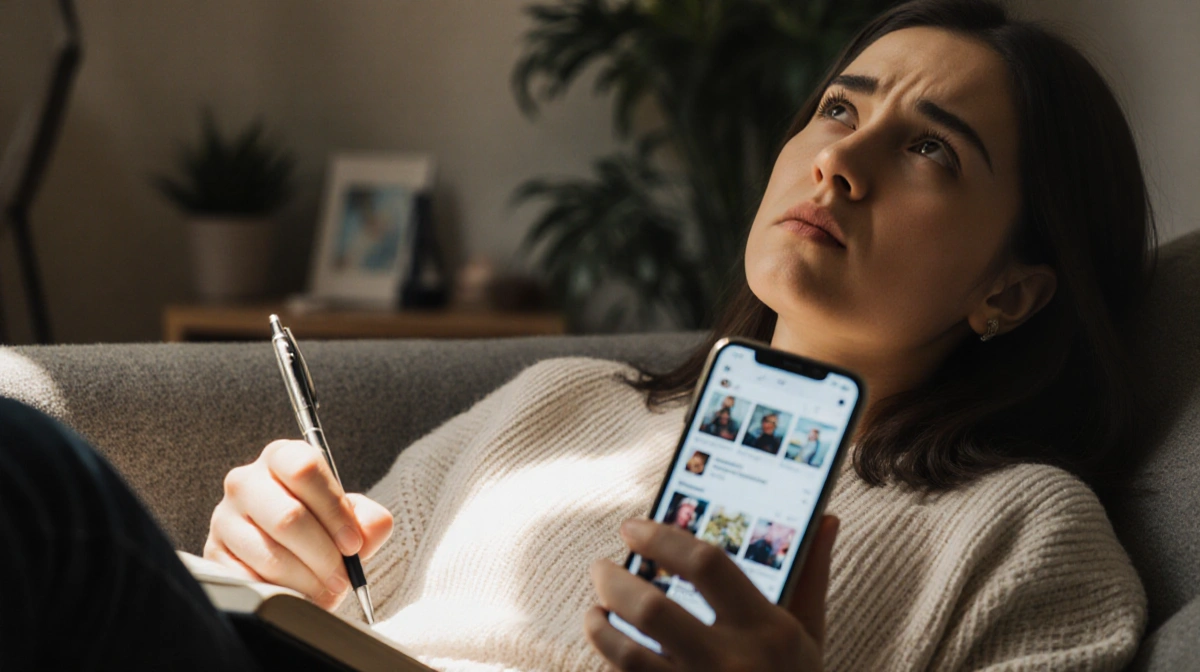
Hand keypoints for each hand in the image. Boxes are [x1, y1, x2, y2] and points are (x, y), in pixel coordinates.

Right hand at [204, 440, 393, 609]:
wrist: (289, 557)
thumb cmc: (323, 530)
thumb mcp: (352, 519)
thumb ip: (369, 521)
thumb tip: (370, 529)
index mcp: (282, 458)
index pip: (305, 468)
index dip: (334, 510)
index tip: (353, 544)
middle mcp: (246, 481)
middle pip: (288, 516)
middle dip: (324, 555)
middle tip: (342, 577)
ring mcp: (224, 517)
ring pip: (270, 554)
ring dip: (306, 580)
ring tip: (325, 589)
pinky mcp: (213, 553)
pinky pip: (249, 579)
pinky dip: (280, 592)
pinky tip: (296, 593)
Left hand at [586, 515, 838, 670]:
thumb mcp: (811, 636)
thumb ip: (811, 576)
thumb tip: (826, 518)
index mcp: (768, 630)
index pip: (707, 564)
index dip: (662, 538)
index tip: (631, 526)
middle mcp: (733, 663)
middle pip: (652, 609)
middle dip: (614, 581)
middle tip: (600, 567)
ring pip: (627, 655)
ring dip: (600, 627)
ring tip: (595, 610)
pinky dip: (611, 662)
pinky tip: (609, 646)